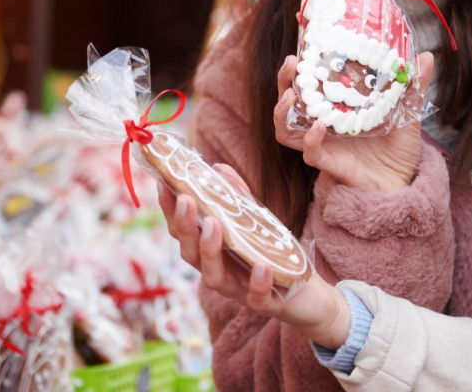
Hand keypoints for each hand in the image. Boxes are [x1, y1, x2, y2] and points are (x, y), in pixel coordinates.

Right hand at [172, 188, 351, 349]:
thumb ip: (237, 198)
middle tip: (185, 199)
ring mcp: (239, 290)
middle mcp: (219, 273)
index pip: (183, 233)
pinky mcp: (266, 303)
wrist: (307, 294)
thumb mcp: (255, 222)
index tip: (163, 184)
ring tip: (213, 224)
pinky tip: (261, 264)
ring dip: (210, 250)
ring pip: (215, 277)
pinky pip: (257, 297)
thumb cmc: (273, 256)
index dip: (170, 211)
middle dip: (185, 227)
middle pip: (190, 254)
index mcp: (212, 254)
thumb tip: (218, 167)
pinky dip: (257, 282)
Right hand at [274, 52, 433, 191]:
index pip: (309, 81)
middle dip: (284, 80)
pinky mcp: (330, 163)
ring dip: (283, 111)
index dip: (300, 62)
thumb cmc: (399, 149)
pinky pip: (310, 152)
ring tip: (293, 94)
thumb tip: (426, 57)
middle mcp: (324, 123)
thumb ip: (413, 87)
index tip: (301, 37)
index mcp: (337, 106)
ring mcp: (324, 143)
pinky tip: (319, 126)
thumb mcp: (408, 112)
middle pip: (289, 100)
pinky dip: (311, 139)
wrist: (404, 183)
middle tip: (291, 62)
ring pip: (286, 128)